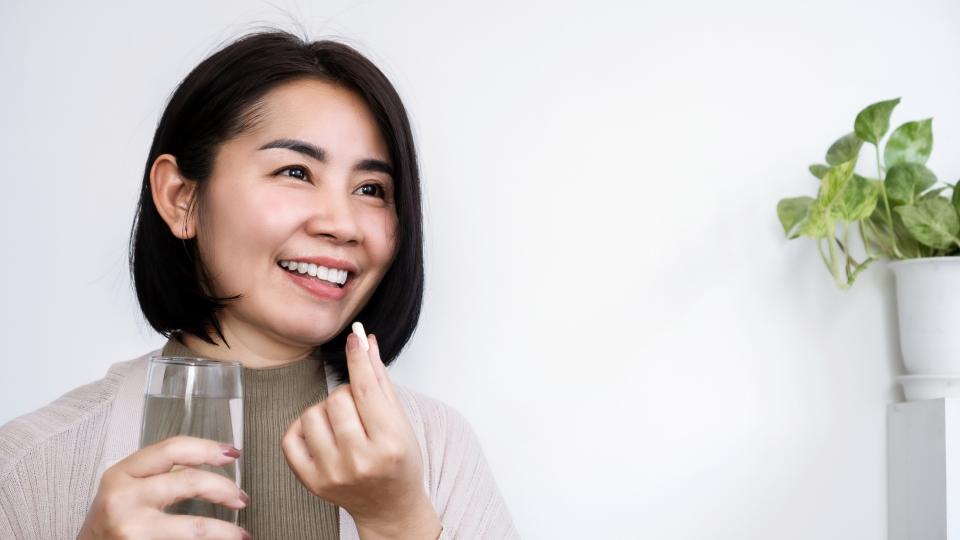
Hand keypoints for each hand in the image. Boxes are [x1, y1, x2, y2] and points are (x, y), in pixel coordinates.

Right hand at [77, 436, 249, 539]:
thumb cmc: (108, 522)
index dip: (207, 448)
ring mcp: (131, 526)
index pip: (172, 448)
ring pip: (194, 524)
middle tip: (240, 497)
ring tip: (239, 533)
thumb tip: (208, 462)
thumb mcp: (126, 488)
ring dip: (224, 529)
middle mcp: (123, 496)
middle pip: (189, 481)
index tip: (232, 453)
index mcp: (122, 472)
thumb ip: (160, 473)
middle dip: (223, 488)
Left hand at [281, 332, 441, 538]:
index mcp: (389, 443)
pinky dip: (303, 428)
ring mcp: (332, 473)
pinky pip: (290, 437)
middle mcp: (360, 460)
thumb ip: (380, 380)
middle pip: (337, 399)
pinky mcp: (311, 481)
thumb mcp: (400, 420)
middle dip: (347, 395)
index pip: (367, 390)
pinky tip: (321, 433)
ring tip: (342, 425)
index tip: (354, 339)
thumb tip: (365, 341)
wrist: (389, 505)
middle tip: (359, 410)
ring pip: (312, 413)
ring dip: (325, 411)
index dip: (358, 359)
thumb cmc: (398, 460)